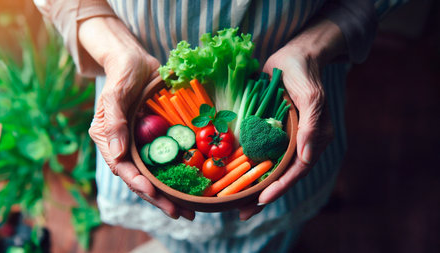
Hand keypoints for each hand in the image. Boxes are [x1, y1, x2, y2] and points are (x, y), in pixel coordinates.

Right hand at [79, 17, 194, 219]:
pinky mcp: (157, 139)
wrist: (137, 61)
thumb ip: (114, 122)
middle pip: (141, 179)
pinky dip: (179, 175)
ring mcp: (142, 144)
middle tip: (180, 214)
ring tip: (190, 211)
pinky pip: (168, 161)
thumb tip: (117, 156)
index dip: (138, 183)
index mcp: (108, 140)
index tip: (154, 194)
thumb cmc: (122, 73)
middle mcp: (125, 147)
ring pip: (156, 175)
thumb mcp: (115, 94)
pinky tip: (194, 187)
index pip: (122, 168)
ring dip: (171, 193)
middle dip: (159, 199)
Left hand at [239, 19, 345, 219]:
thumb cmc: (303, 72)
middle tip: (241, 214)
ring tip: (234, 203)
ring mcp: (284, 139)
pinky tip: (232, 176)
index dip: (280, 187)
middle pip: (282, 176)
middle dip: (263, 196)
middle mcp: (300, 144)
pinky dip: (248, 167)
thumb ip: (313, 124)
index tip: (260, 200)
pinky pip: (260, 153)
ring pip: (270, 169)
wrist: (293, 56)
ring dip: (253, 186)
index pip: (297, 170)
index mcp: (314, 140)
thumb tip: (308, 158)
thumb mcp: (310, 94)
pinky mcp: (271, 132)